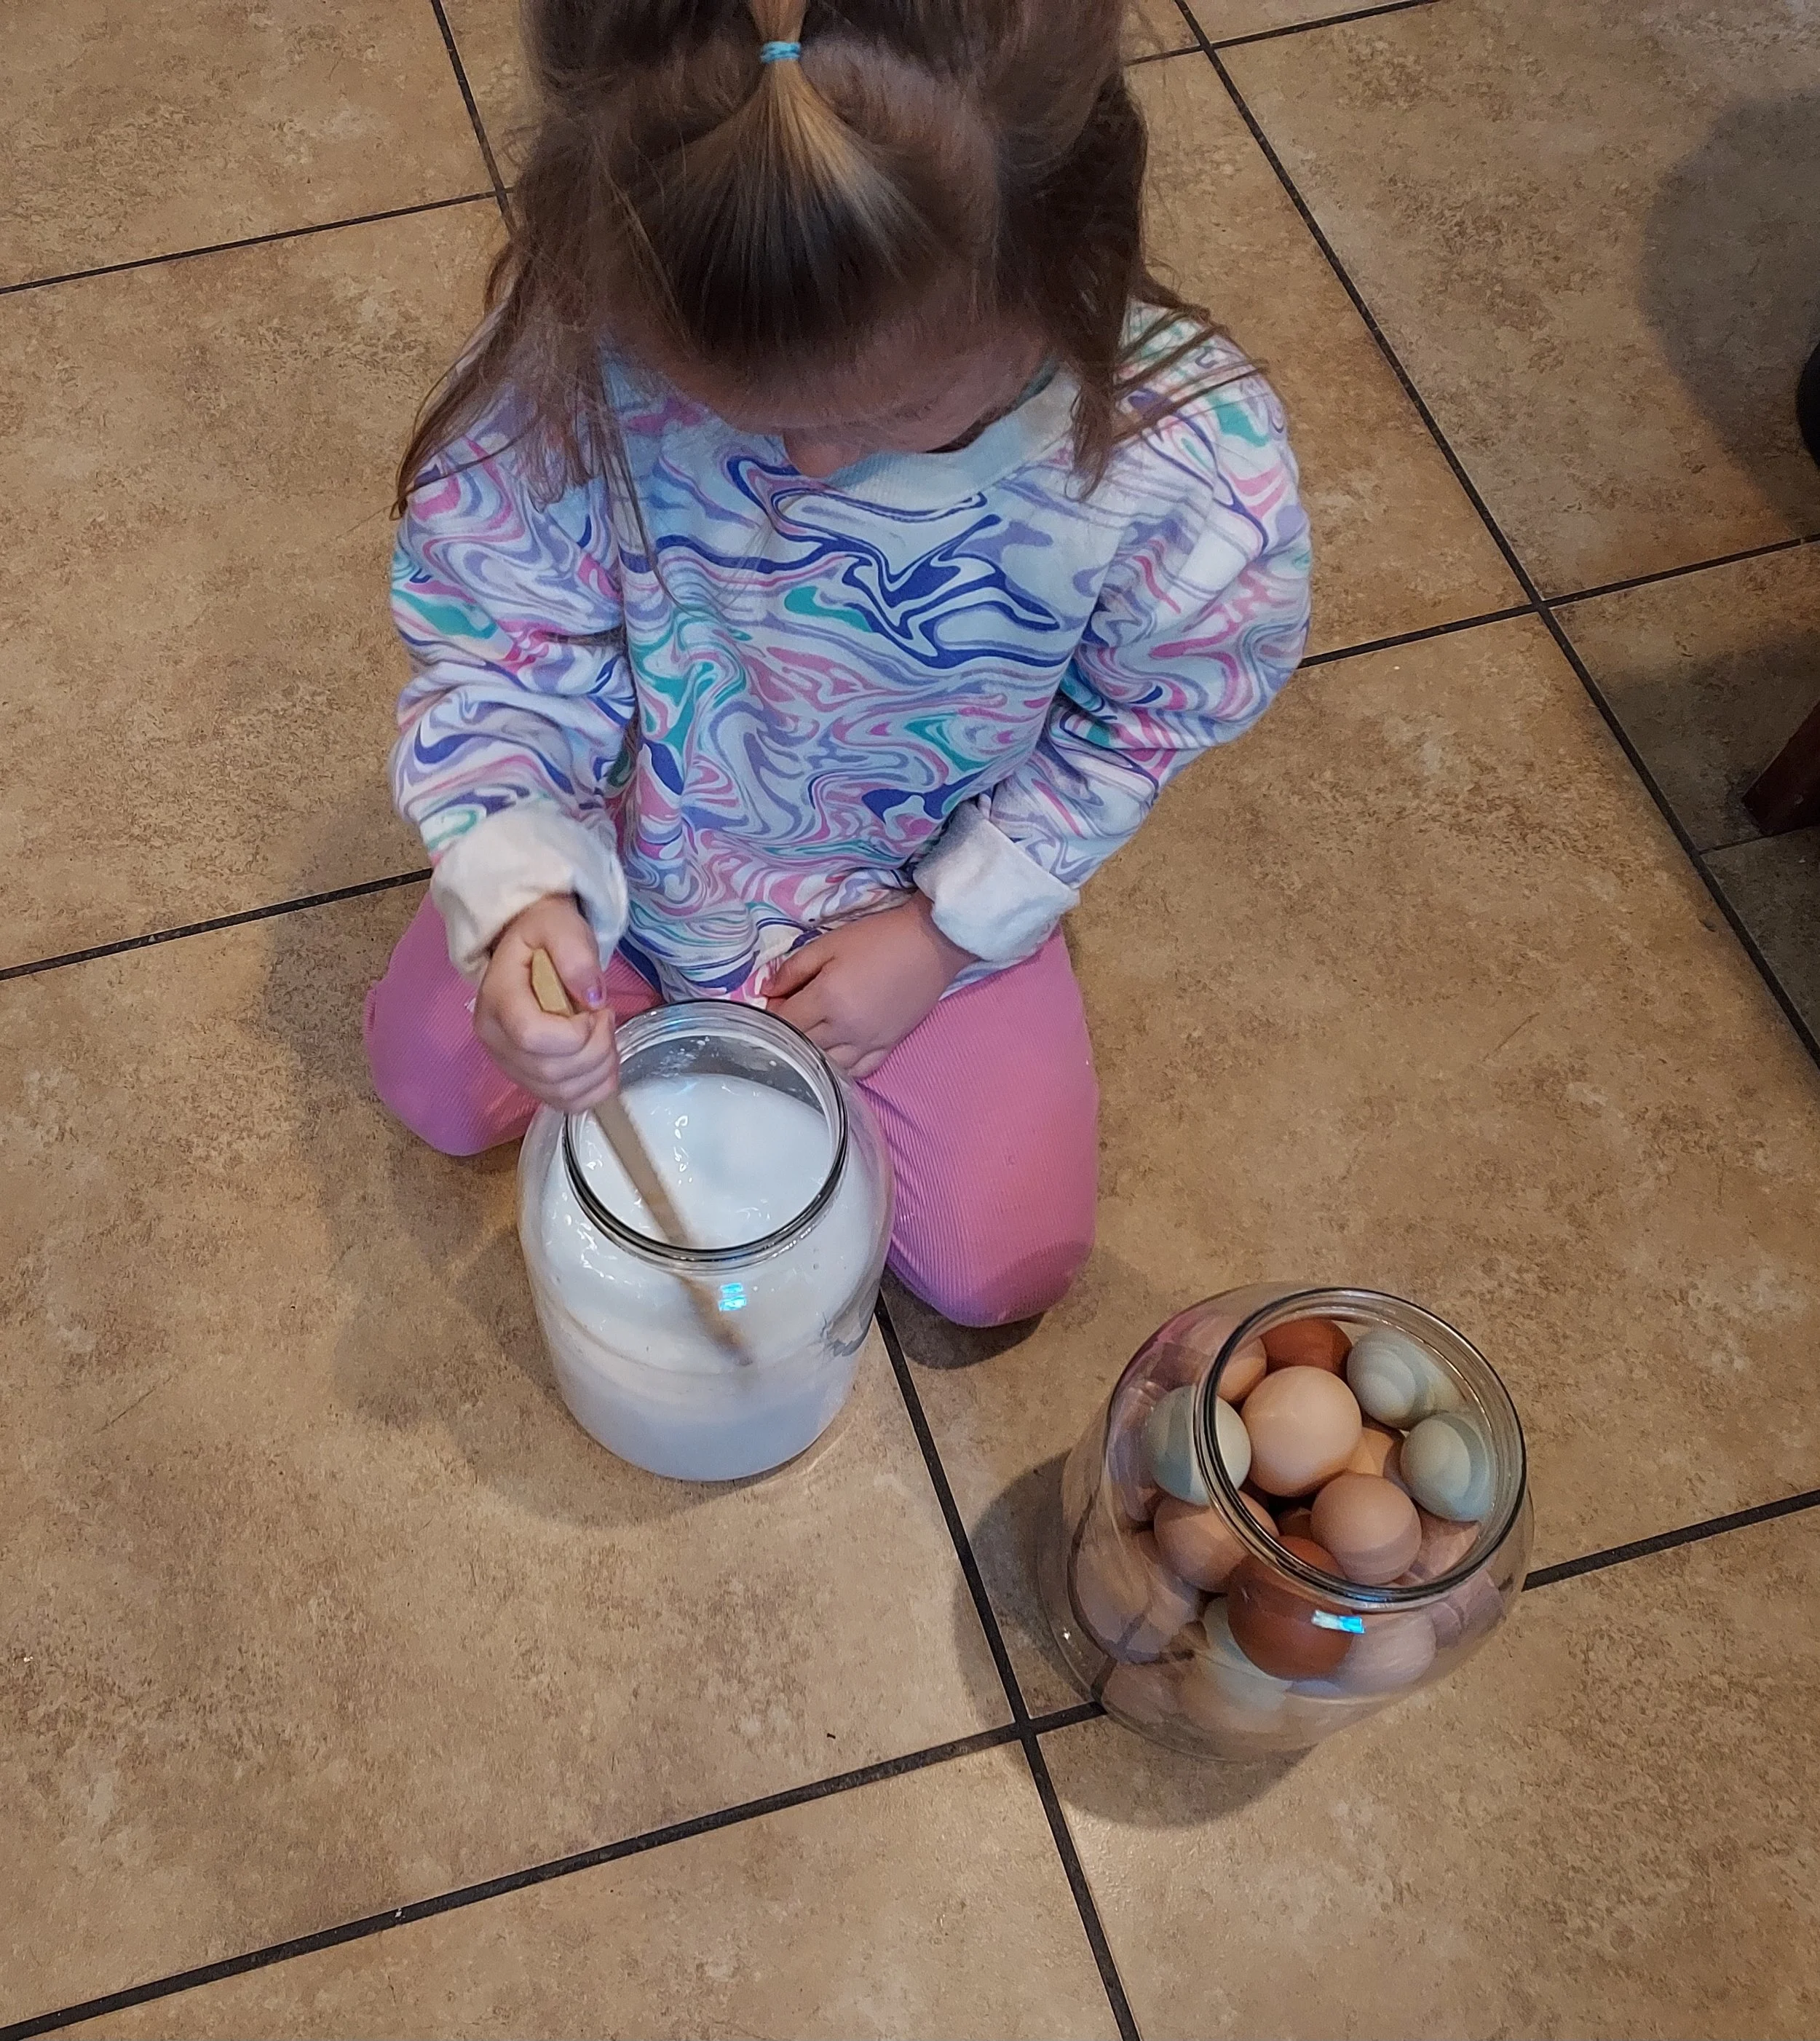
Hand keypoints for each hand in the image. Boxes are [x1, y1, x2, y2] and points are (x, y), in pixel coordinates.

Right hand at [475, 894, 620, 1111]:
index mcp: (497, 1000)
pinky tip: (602, 1062)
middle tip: (606, 1017)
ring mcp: (509, 1064)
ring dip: (599, 1071)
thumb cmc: (543, 935)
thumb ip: (576, 955)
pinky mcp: (528, 1079)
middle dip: (596, 1050)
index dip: (575, 1033)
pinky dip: (594, 1090)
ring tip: (605, 1036)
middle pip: (550, 1070)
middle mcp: (495, 1040)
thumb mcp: (559, 927)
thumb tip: (592, 998)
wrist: (530, 948)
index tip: (596, 1009)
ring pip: (560, 1092)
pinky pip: (564, 1103)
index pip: (531, 1035)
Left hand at [763, 895, 972, 1079]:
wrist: (931, 944)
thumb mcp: (829, 944)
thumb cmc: (878, 938)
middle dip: (786, 1034)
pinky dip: (841, 1069)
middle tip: (787, 1017)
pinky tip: (834, 1057)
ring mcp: (868, 1043)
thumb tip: (768, 992)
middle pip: (801, 1046)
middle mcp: (845, 1029)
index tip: (774, 1002)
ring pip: (826, 1066)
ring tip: (808, 1038)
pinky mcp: (888, 1047)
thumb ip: (793, 969)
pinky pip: (858, 1072)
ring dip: (810, 1056)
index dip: (772, 1014)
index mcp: (828, 999)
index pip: (784, 1022)